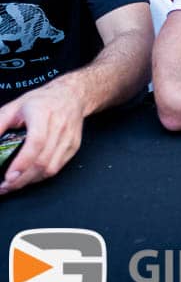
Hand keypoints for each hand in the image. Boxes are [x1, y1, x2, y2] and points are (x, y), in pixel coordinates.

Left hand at [0, 78, 84, 193]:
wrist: (71, 95)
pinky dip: (41, 176)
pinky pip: (57, 167)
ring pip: (51, 168)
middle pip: (42, 160)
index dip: (22, 162)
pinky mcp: (73, 146)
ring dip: (30, 181)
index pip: (36, 142)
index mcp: (42, 113)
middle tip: (4, 187)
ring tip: (13, 184)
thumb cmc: (41, 101)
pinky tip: (29, 177)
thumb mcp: (14, 106)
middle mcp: (59, 126)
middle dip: (21, 179)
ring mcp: (68, 138)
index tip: (8, 176)